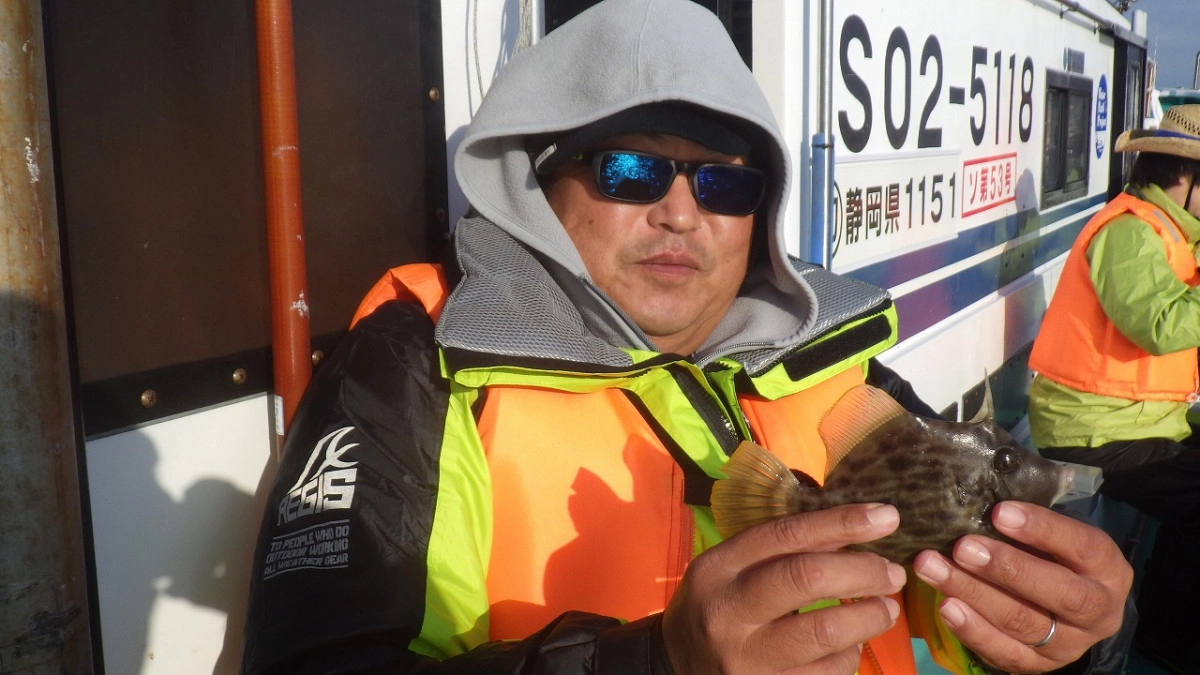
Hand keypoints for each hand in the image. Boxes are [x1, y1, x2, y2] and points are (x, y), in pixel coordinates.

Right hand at [662, 503, 906, 673]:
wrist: (675, 666)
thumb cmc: (716, 605)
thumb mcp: (732, 567)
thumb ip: (782, 548)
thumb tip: (852, 530)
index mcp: (718, 568)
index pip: (785, 535)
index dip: (842, 523)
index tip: (885, 517)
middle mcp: (727, 611)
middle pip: (807, 579)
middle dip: (863, 571)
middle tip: (892, 573)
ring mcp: (745, 659)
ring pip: (826, 632)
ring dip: (869, 617)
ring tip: (884, 609)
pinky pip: (826, 673)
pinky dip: (850, 655)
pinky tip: (851, 645)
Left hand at [912, 501, 1132, 673]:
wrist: (1066, 608)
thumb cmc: (1050, 553)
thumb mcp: (1053, 532)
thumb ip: (1028, 518)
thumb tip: (982, 489)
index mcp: (1108, 569)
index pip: (1083, 547)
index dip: (1043, 529)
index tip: (999, 512)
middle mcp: (1099, 611)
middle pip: (1058, 593)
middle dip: (1006, 568)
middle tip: (962, 547)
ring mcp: (1069, 644)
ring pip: (1023, 623)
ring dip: (973, 593)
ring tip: (933, 568)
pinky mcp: (1039, 665)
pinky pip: (1006, 653)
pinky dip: (973, 631)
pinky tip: (945, 606)